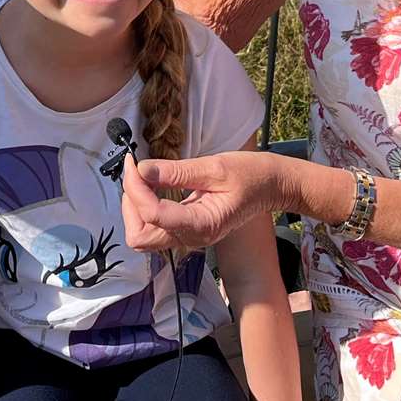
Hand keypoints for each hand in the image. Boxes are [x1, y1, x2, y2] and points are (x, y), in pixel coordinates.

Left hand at [120, 150, 284, 251]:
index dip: (135, 188)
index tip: (134, 163)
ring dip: (134, 208)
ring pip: (143, 236)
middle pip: (140, 237)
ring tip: (140, 178)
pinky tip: (150, 186)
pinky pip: (154, 228)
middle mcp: (192, 238)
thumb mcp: (214, 167)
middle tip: (134, 173)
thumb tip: (142, 170)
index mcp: (202, 224)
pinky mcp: (186, 230)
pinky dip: (143, 209)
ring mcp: (188, 237)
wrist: (271, 187)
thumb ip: (176, 172)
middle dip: (130, 204)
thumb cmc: (250, 175)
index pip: (152, 214)